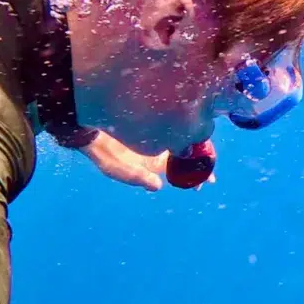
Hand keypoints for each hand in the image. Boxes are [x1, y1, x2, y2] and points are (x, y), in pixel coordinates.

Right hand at [77, 131, 215, 191]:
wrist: (89, 125)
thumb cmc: (101, 150)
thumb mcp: (116, 168)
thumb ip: (136, 177)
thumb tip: (158, 187)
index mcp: (150, 163)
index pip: (177, 172)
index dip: (192, 177)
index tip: (206, 183)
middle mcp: (157, 148)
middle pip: (185, 156)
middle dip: (200, 162)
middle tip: (214, 166)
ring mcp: (158, 132)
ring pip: (184, 139)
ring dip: (197, 144)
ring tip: (210, 149)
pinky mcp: (157, 117)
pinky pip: (178, 123)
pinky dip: (188, 126)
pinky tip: (197, 125)